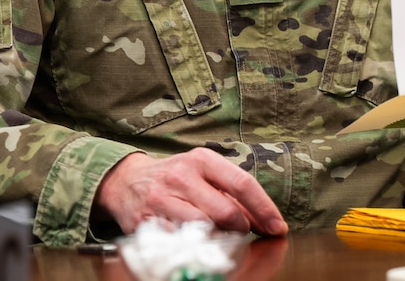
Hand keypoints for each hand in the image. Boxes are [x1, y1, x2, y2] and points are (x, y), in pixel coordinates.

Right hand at [94, 148, 287, 235]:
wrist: (127, 181)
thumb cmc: (175, 177)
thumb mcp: (203, 173)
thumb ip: (232, 193)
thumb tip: (265, 220)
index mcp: (202, 159)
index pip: (242, 184)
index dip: (264, 209)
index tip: (277, 227)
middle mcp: (182, 176)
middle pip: (226, 212)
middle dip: (242, 228)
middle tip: (244, 233)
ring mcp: (163, 199)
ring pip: (204, 228)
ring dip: (219, 239)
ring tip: (220, 237)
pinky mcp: (147, 221)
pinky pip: (180, 240)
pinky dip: (194, 245)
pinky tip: (196, 242)